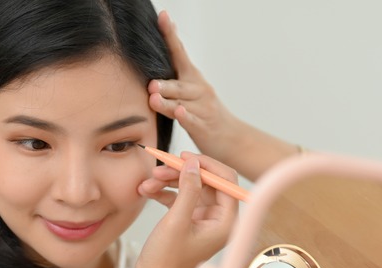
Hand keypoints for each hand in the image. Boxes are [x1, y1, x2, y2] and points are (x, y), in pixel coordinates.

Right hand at [136, 152, 237, 267]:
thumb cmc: (166, 262)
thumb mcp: (176, 221)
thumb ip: (188, 190)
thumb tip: (193, 164)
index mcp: (226, 222)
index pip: (226, 181)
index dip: (206, 165)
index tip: (185, 157)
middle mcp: (219, 220)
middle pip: (207, 182)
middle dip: (182, 174)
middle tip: (160, 168)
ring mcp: (204, 220)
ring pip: (190, 188)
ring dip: (169, 182)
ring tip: (148, 183)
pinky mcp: (190, 221)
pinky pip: (181, 197)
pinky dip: (165, 193)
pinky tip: (148, 192)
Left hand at [150, 11, 297, 181]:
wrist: (230, 137)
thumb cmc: (203, 112)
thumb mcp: (189, 91)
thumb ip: (172, 78)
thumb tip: (153, 62)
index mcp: (192, 77)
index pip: (178, 53)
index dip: (170, 35)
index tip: (162, 16)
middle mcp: (199, 89)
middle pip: (179, 84)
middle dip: (165, 83)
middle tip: (151, 83)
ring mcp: (202, 107)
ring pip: (181, 103)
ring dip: (167, 101)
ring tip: (154, 97)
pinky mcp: (203, 125)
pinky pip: (192, 120)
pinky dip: (185, 116)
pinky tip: (180, 112)